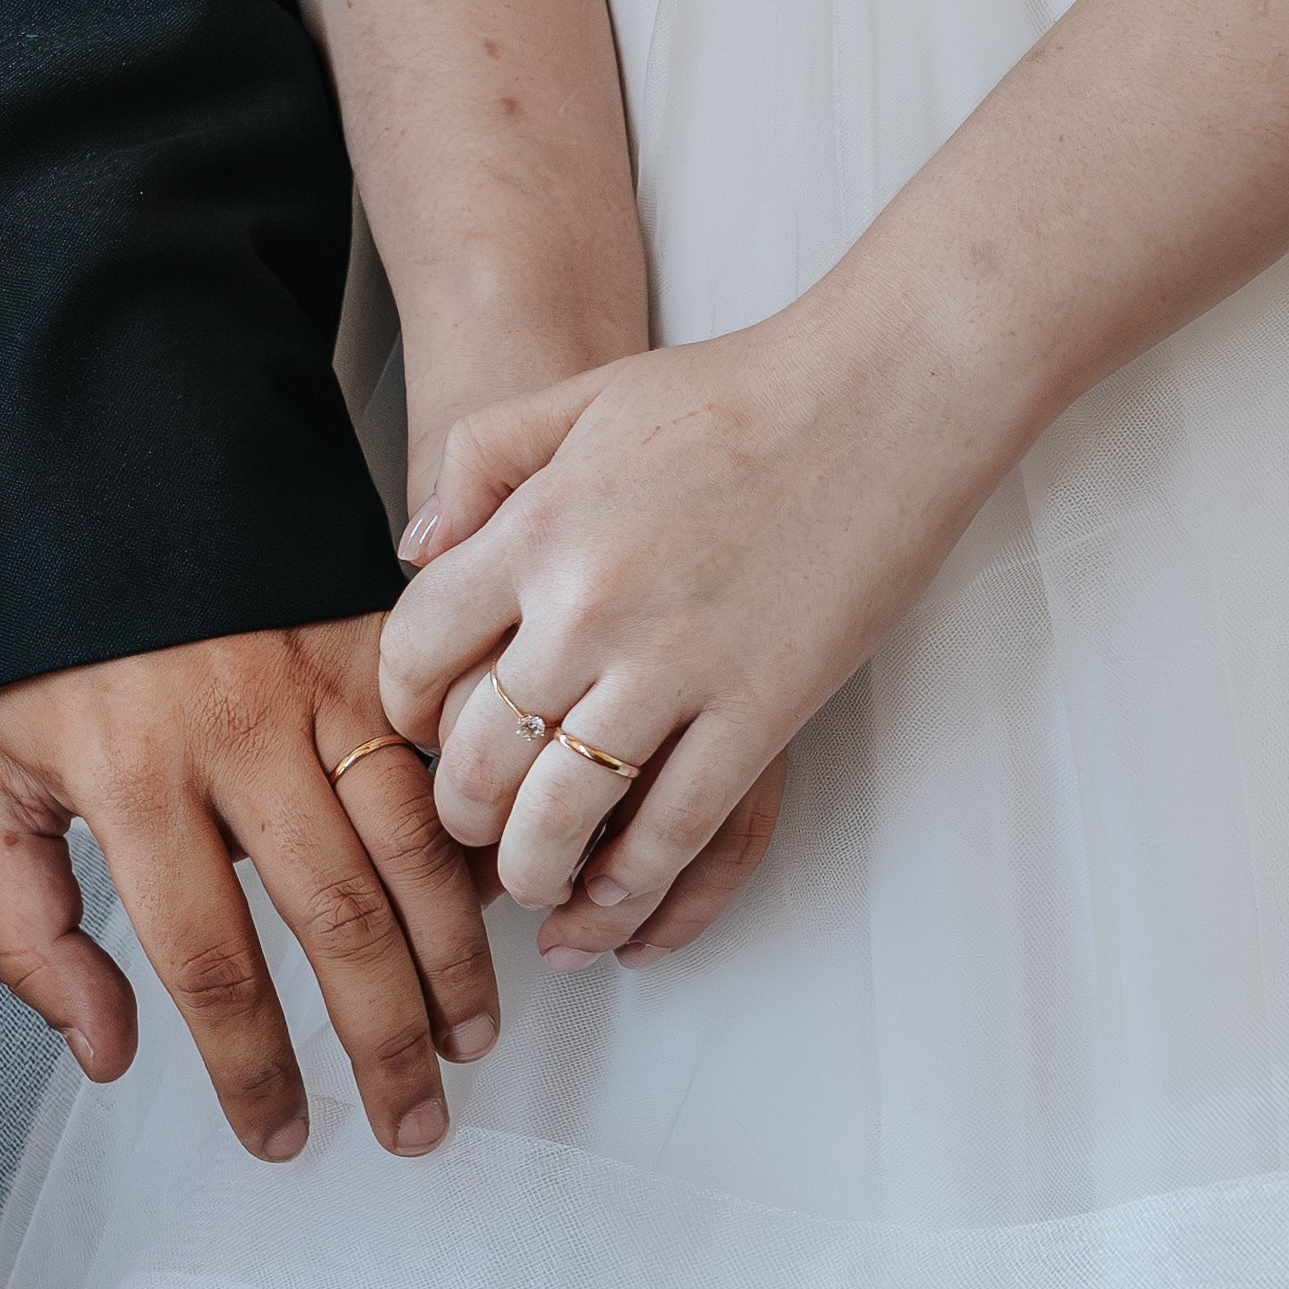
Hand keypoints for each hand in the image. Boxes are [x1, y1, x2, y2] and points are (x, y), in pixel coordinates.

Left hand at [0, 619, 498, 1161]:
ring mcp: (318, 676)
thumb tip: (104, 1050)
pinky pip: (449, 750)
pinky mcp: (372, 634)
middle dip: (386, 1042)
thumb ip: (26, 930)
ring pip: (417, 842)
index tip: (279, 1134)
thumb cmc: (40, 643)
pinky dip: (481, 831)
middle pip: (338, 921)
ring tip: (471, 1034)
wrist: (92, 465)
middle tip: (412, 1122)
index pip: (211, 965)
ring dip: (455, 955)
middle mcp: (237, 730)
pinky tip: (500, 899)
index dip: (254, 1070)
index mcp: (133, 777)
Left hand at [382, 281, 1002, 957]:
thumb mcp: (581, 395)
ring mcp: (677, 667)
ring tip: (533, 877)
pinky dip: (634, 882)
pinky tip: (617, 898)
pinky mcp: (761, 710)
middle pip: (477, 755)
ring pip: (562, 815)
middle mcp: (589, 608)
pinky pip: (675, 829)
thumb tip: (416, 550)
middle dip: (459, 812)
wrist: (882, 394)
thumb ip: (482, 462)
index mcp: (536, 531)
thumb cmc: (738, 390)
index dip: (405, 708)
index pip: (417, 652)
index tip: (420, 730)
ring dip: (535, 867)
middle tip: (470, 826)